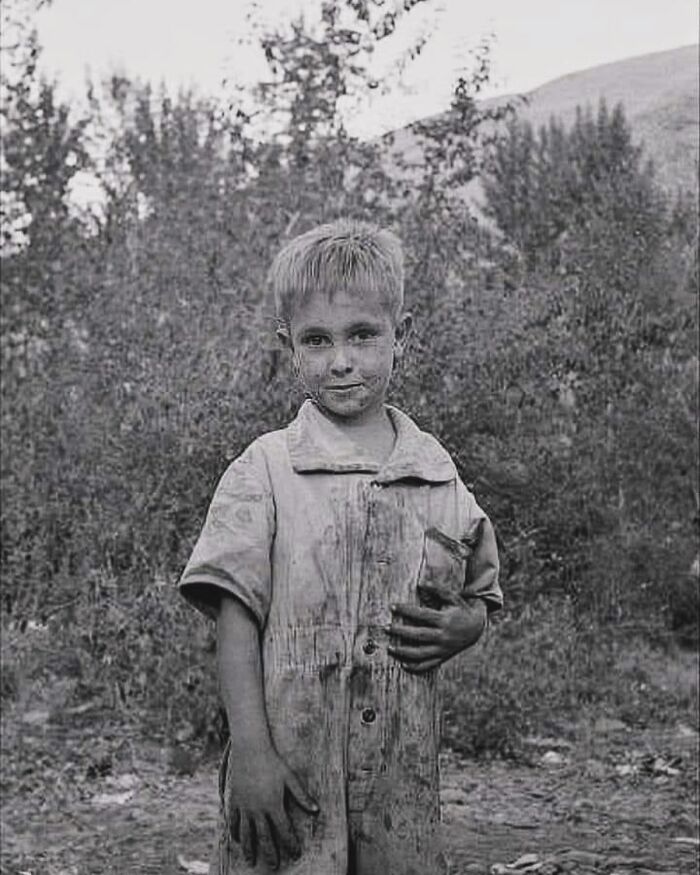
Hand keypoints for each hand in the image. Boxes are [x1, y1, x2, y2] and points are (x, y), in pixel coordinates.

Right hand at [224, 743, 318, 869]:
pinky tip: (237, 840)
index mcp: (274, 805)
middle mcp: (258, 810)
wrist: (250, 749)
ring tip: (251, 861)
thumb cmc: (273, 761)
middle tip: (273, 866)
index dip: (291, 844)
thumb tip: (316, 810)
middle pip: (264, 838)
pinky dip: (235, 833)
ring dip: (249, 849)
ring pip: (246, 834)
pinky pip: (234, 821)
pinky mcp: (234, 801)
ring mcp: (244, 807)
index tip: (295, 854)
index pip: (284, 831)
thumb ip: (302, 795)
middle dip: (270, 854)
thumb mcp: (290, 777)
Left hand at [387, 583, 487, 673]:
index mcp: (444, 619)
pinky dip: (416, 667)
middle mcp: (443, 635)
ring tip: (390, 648)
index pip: (422, 615)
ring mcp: (443, 648)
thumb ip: (437, 589)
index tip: (393, 607)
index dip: (406, 610)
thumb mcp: (452, 597)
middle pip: (419, 635)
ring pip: (421, 653)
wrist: (476, 628)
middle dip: (401, 632)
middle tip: (386, 628)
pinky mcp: (443, 657)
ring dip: (404, 652)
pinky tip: (403, 664)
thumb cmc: (460, 609)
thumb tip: (420, 583)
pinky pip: (428, 665)